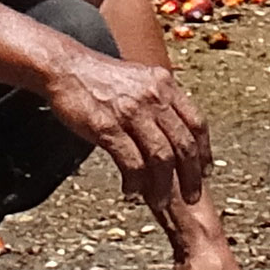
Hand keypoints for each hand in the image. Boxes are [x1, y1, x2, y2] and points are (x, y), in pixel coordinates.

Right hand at [42, 44, 214, 186]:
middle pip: (184, 144)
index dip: (204, 151)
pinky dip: (135, 182)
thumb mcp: (140, 80)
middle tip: (191, 196)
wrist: (65, 67)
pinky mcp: (107, 128)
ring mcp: (131, 113)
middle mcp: (153, 97)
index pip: (196, 123)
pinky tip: (132, 191)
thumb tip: (174, 128)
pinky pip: (131, 162)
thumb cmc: (100, 77)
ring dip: (162, 186)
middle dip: (191, 176)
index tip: (205, 172)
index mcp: (164, 85)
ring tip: (159, 202)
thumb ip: (159, 100)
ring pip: (161, 157)